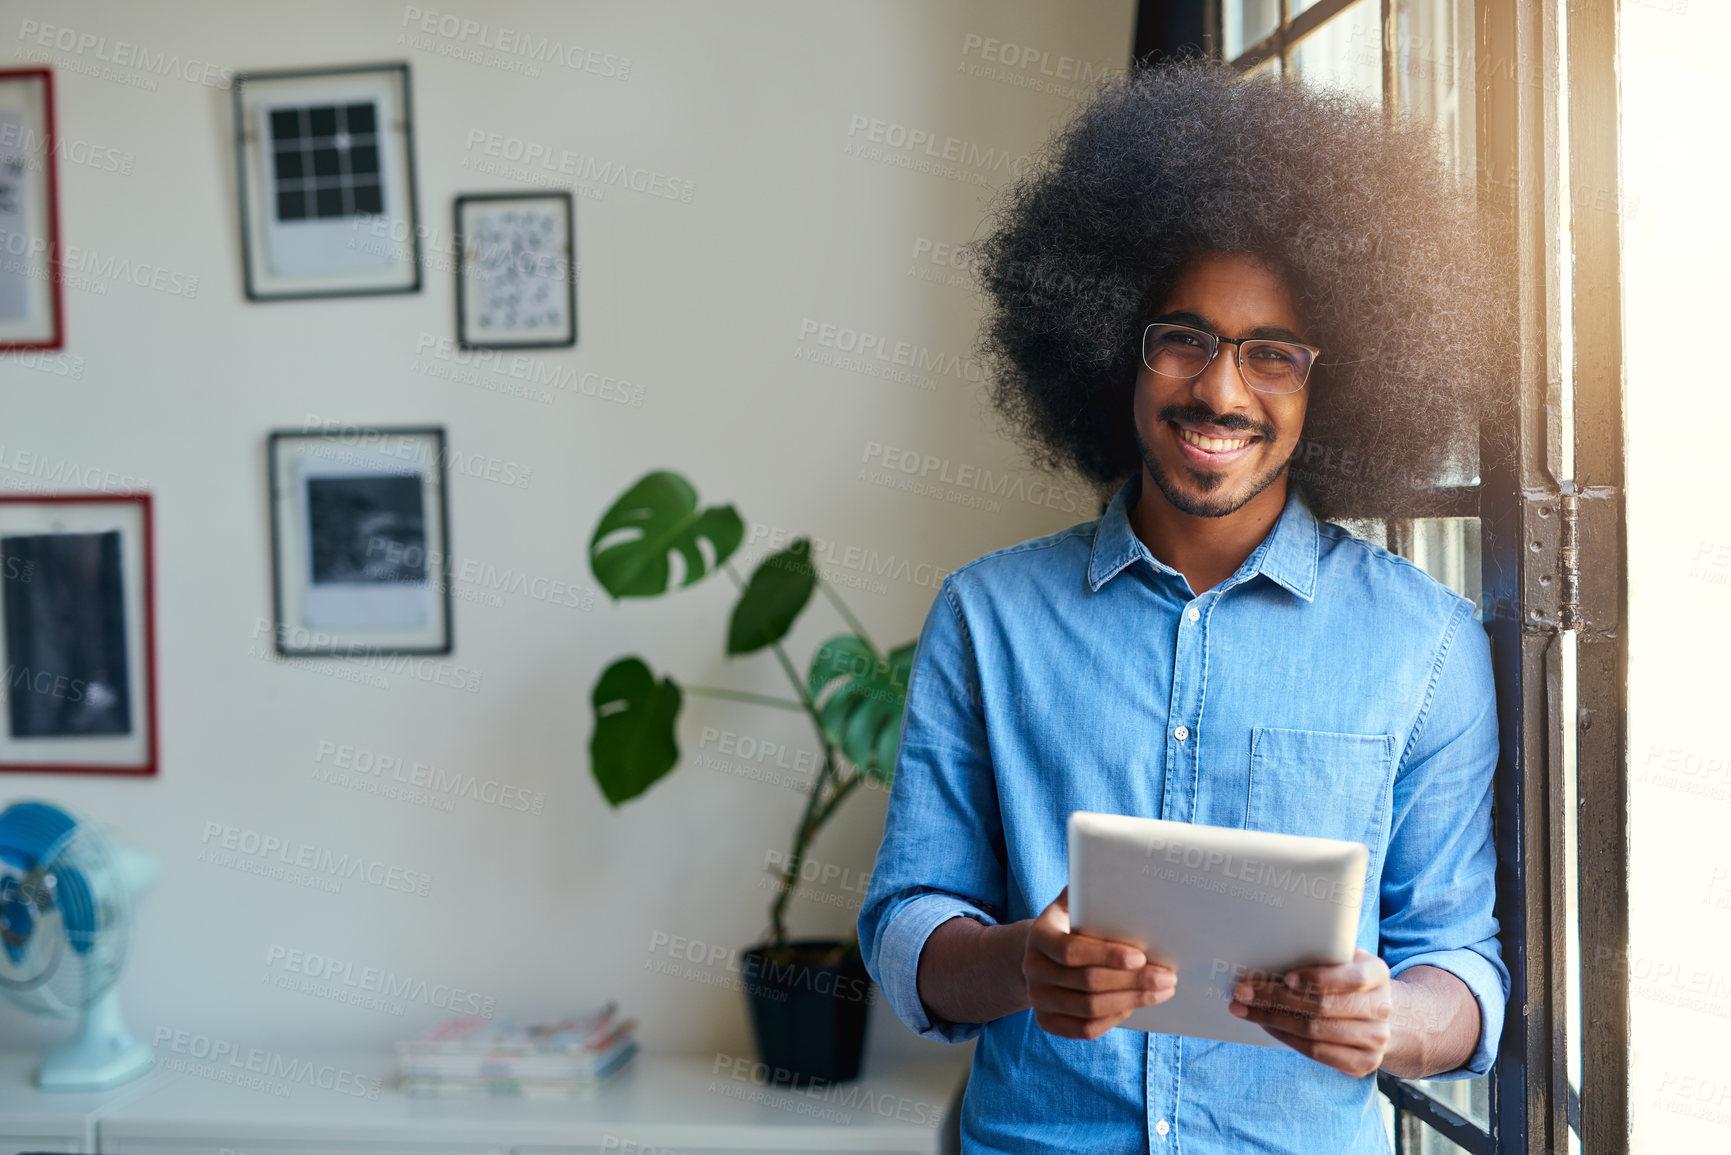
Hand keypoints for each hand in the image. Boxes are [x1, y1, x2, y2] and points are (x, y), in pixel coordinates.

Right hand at [1023, 886, 1174, 1038]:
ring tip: (1162, 990)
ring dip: (1131, 1000)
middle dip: (1133, 981)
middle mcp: (1032, 970)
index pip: (1071, 951)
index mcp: (1038, 936)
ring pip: (1090, 1008)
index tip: (1141, 955)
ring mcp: (1038, 999)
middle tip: (1167, 977)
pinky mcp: (1046, 1022)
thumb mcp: (1072, 904)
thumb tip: (1120, 870)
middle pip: (1087, 983)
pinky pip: (1085, 1029)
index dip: (1107, 955)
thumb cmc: (1069, 926)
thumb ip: (1088, 890)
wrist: (1040, 956)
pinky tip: (1136, 1005)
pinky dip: (1114, 1018)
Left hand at [1229, 948, 1392, 1076]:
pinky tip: (1267, 1026)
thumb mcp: (1344, 958)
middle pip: (1323, 1007)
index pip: (1350, 978)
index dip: (1316, 979)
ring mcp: (1376, 1039)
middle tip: (1243, 992)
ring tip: (1245, 1009)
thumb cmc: (1348, 979)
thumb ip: (1321, 952)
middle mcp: (1382, 1008)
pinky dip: (1286, 1038)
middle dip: (1276, 999)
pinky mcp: (1363, 1063)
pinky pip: (1317, 1053)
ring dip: (1273, 1020)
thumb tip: (1274, 949)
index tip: (1285, 978)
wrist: (1381, 1016)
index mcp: (1378, 973)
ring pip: (1315, 1032)